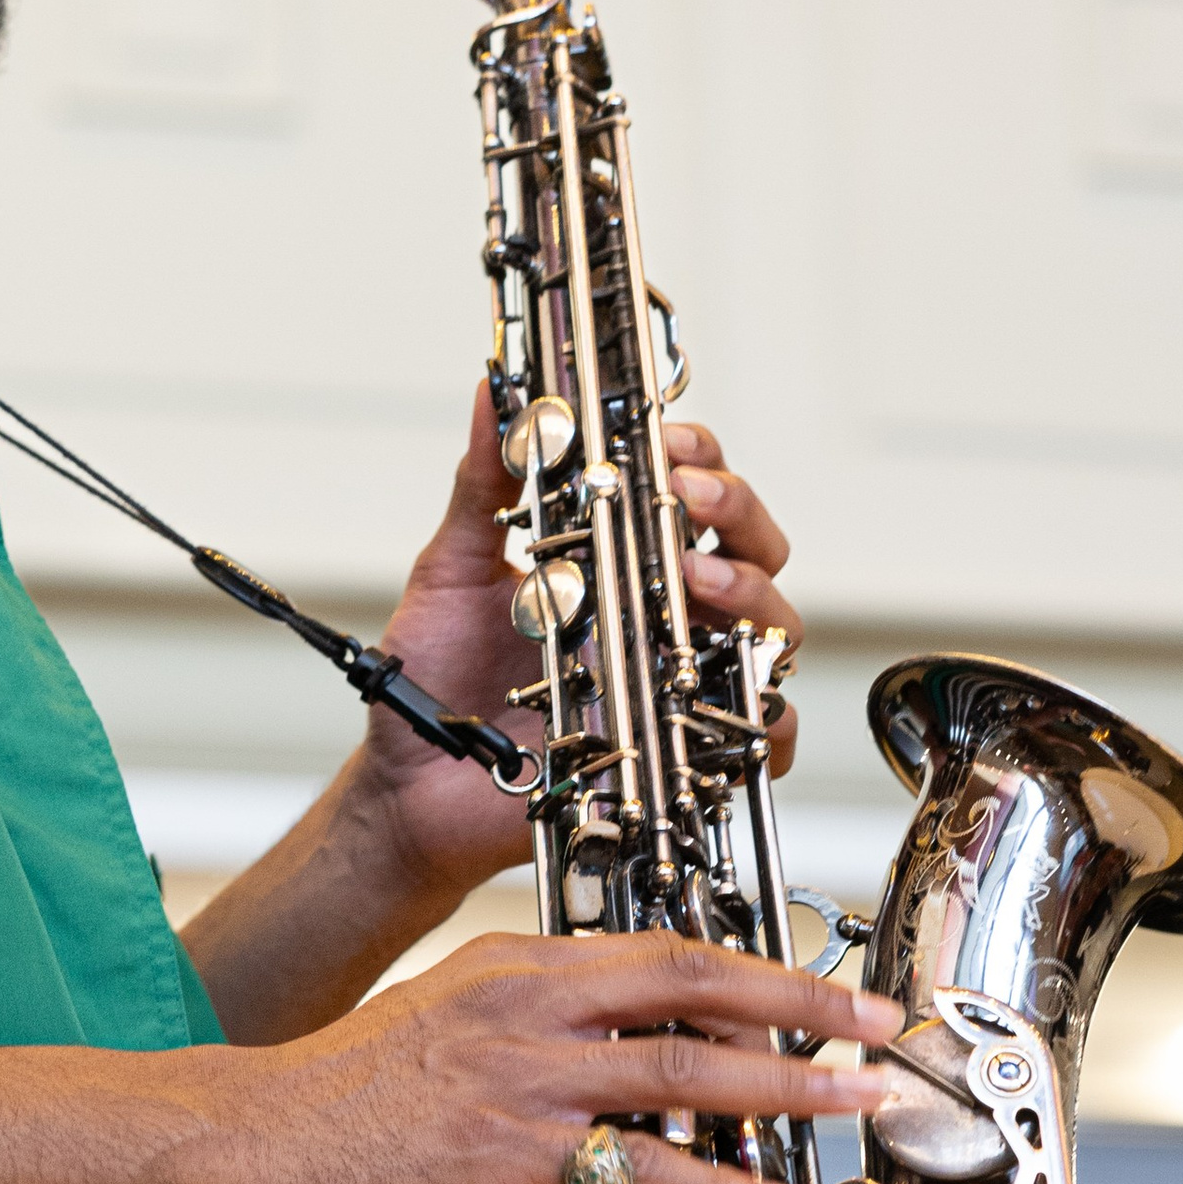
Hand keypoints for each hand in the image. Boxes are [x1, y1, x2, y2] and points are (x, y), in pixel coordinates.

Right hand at [236, 930, 892, 1183]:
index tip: (816, 985)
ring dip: (785, 1087)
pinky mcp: (510, 1148)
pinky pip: (638, 1165)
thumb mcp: (444, 1041)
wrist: (252, 1137)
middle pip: (692, 985)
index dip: (750, 966)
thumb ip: (536, 1069)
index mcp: (515, 967)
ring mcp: (523, 1073)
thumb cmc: (336, 1101)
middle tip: (874, 1022)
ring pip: (683, 1068)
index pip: (658, 951)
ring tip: (852, 1102)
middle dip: (800, 1001)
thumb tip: (608, 1129)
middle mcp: (527, 1003)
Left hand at [349, 389, 807, 912]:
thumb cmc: (436, 686)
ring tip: (697, 579)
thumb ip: (481, 485)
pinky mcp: (676, 752)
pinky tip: (731, 693)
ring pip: (770, 628)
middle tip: (690, 497)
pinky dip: (769, 718)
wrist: (413, 786)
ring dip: (748, 592)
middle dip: (736, 508)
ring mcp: (674, 682)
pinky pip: (760, 739)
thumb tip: (491, 397)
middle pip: (750, 548)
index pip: (690, 496)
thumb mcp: (452, 570)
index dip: (696, 459)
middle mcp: (659, 619)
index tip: (666, 442)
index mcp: (617, 566)